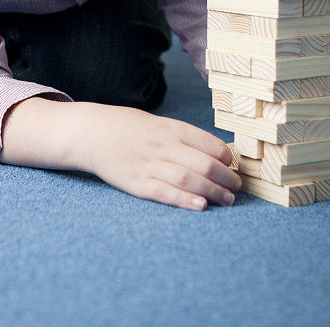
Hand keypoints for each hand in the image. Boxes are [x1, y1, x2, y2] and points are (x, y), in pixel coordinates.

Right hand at [79, 103, 241, 210]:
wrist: (92, 132)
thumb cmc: (128, 128)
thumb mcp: (157, 123)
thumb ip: (183, 137)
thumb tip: (216, 151)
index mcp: (171, 128)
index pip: (208, 143)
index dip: (226, 157)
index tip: (234, 166)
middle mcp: (163, 145)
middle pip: (204, 163)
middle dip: (225, 178)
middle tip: (237, 187)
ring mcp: (149, 165)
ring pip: (188, 179)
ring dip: (213, 191)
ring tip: (227, 200)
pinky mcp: (136, 183)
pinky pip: (164, 192)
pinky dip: (184, 200)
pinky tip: (200, 206)